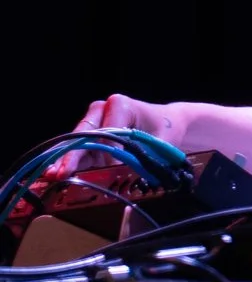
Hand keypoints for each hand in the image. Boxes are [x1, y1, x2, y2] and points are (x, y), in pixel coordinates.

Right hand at [52, 94, 186, 177]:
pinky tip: (57, 174)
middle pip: (84, 136)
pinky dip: (70, 164)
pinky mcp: (91, 139)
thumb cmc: (165, 130)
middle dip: (72, 156)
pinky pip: (79, 152)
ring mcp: (93, 125)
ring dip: (65, 161)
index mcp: (119, 105)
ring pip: (76, 144)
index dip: (105, 150)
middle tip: (60, 173)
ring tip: (53, 176)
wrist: (168, 124)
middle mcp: (101, 111)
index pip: (106, 131)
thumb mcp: (161, 142)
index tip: (108, 167)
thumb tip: (123, 173)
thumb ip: (143, 155)